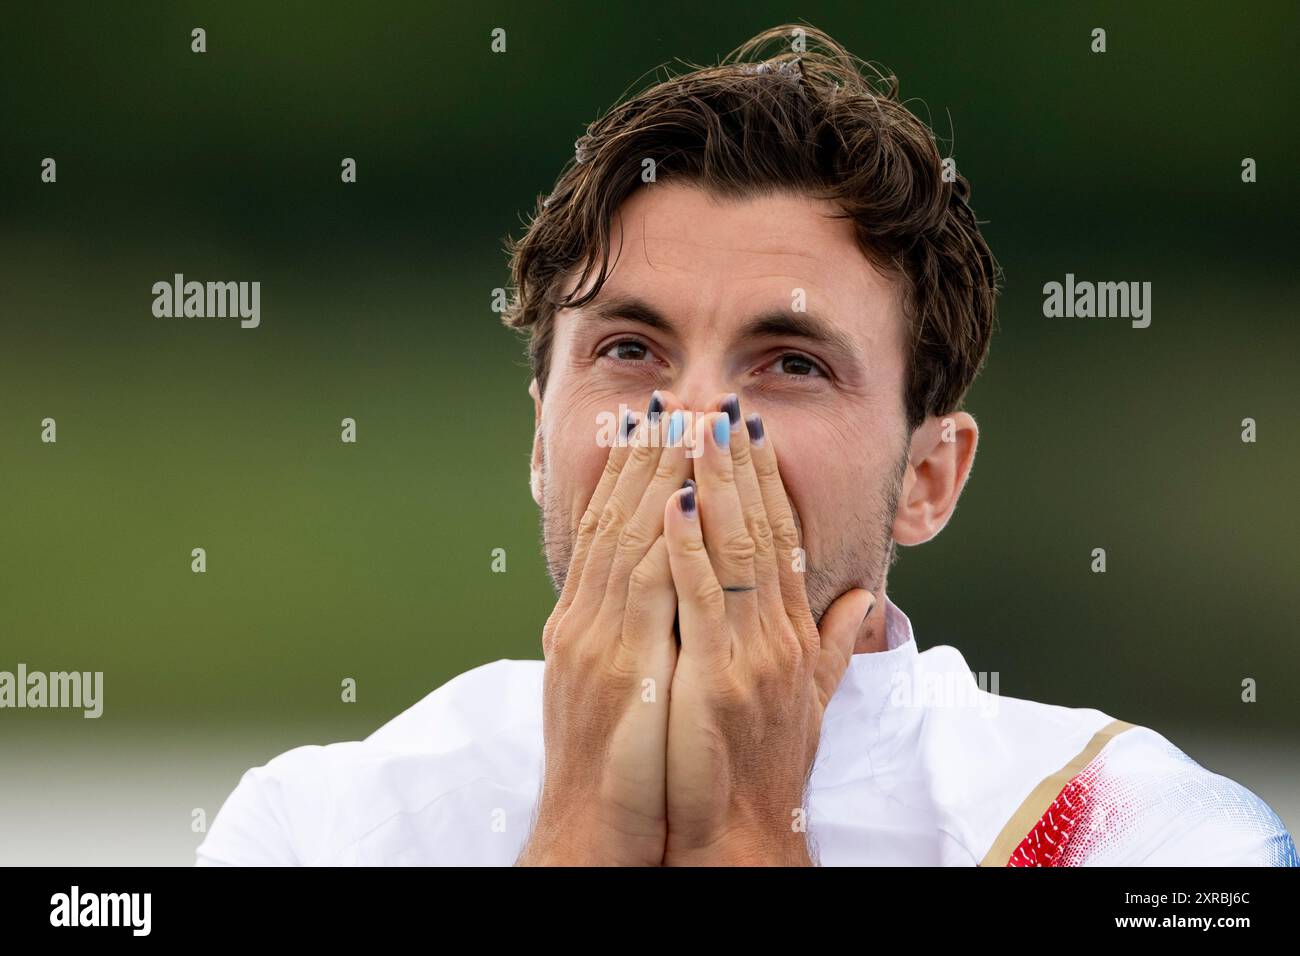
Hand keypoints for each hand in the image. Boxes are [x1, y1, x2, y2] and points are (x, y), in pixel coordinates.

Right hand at [517, 393, 691, 865]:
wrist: (593, 830)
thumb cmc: (621, 766)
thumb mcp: (633, 690)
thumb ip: (653, 636)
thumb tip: (675, 597)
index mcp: (588, 624)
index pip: (610, 532)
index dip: (631, 475)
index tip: (654, 425)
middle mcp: (584, 621)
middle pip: (614, 521)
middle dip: (642, 457)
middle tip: (666, 399)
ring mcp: (596, 640)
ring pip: (628, 540)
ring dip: (655, 479)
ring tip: (679, 424)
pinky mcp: (620, 667)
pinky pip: (645, 590)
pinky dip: (663, 540)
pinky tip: (682, 499)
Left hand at [660, 397, 873, 865]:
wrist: (743, 833)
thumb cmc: (766, 765)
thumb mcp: (812, 697)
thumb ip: (836, 642)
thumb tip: (869, 599)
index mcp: (792, 634)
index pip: (782, 539)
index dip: (768, 482)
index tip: (751, 431)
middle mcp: (777, 634)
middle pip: (762, 530)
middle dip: (739, 464)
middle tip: (723, 404)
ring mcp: (749, 653)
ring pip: (733, 550)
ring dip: (711, 484)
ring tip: (693, 427)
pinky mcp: (715, 676)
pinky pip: (699, 598)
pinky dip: (685, 546)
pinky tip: (671, 500)